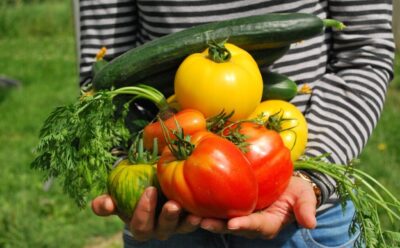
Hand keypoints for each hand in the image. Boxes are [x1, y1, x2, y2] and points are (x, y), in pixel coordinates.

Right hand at [91, 186, 201, 240]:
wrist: (155, 185)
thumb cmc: (134, 189)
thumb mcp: (119, 195)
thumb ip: (107, 202)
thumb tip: (104, 204)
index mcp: (141, 224)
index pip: (140, 225)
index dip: (144, 212)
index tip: (150, 190)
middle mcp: (160, 229)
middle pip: (163, 229)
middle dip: (167, 218)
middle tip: (172, 205)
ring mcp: (177, 225)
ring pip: (182, 227)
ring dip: (187, 222)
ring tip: (194, 214)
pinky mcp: (192, 218)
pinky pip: (199, 220)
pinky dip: (204, 217)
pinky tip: (207, 209)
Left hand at [199, 176, 317, 238]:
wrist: (285, 183)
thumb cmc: (295, 190)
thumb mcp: (304, 196)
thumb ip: (306, 208)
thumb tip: (311, 223)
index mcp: (269, 223)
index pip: (257, 226)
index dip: (245, 225)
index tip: (233, 224)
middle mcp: (251, 224)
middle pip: (233, 227)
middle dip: (218, 226)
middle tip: (202, 222)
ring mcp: (240, 215)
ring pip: (222, 220)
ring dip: (207, 219)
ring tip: (191, 215)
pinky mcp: (232, 206)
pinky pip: (218, 208)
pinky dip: (206, 206)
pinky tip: (191, 201)